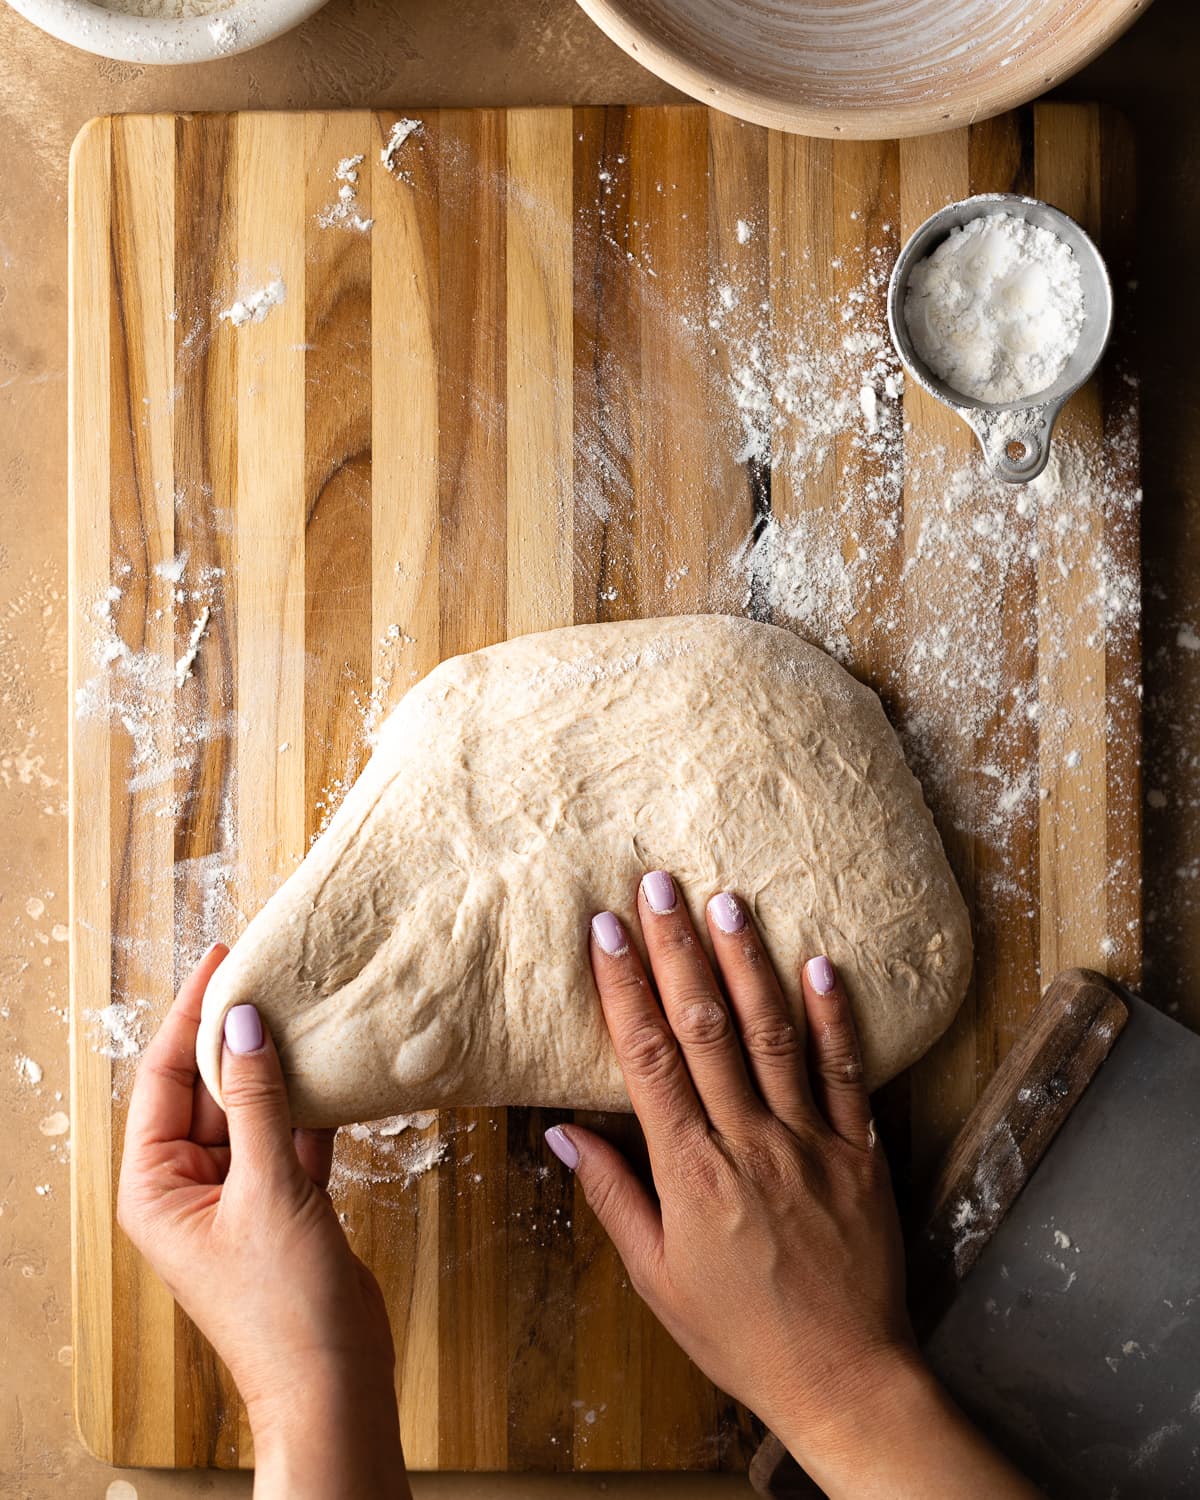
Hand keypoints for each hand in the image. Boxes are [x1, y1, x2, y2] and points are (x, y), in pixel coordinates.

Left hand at [117, 945, 409, 1499]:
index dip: (192, 1017)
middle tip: (269, 972)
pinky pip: (287, 1135)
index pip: (165, 1080)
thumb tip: (243, 1024)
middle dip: (239, 1035)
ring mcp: (236, 1194)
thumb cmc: (283, 1307)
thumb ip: (257, 1103)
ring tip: (302, 1004)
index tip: (220, 962)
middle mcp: (188, 1186)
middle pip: (208, 1088)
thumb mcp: (267, 1189)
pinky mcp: (281, 1203)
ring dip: (277, 1065)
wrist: (334, 1381)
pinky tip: (330, 1065)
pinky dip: (307, 1103)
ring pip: (252, 1108)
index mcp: (155, 1187)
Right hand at [546, 873, 1037, 1498]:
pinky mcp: (860, 1151)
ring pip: (774, 1034)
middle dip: (678, 950)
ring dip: (748, 963)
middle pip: (707, 1028)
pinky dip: (834, 1016)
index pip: (648, 1058)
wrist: (842, 1378)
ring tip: (727, 901)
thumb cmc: (738, 1333)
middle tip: (658, 884)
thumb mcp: (655, 1276)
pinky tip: (820, 962)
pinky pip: (846, 1072)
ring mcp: (810, 1142)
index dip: (623, 988)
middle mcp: (749, 1142)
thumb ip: (611, 1194)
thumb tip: (561, 1129)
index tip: (604, 931)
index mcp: (691, 1172)